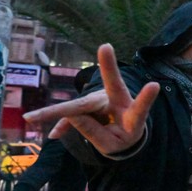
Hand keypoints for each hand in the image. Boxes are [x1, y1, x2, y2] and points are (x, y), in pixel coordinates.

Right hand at [24, 44, 158, 155]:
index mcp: (132, 117)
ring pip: (81, 107)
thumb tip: (72, 115)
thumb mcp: (110, 144)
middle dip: (108, 66)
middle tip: (106, 47)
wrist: (121, 134)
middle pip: (113, 84)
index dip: (146, 98)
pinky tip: (44, 126)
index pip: (139, 108)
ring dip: (61, 114)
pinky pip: (71, 113)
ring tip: (36, 116)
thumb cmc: (120, 138)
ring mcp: (103, 98)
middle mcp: (119, 101)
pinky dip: (62, 124)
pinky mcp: (89, 101)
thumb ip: (93, 132)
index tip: (155, 85)